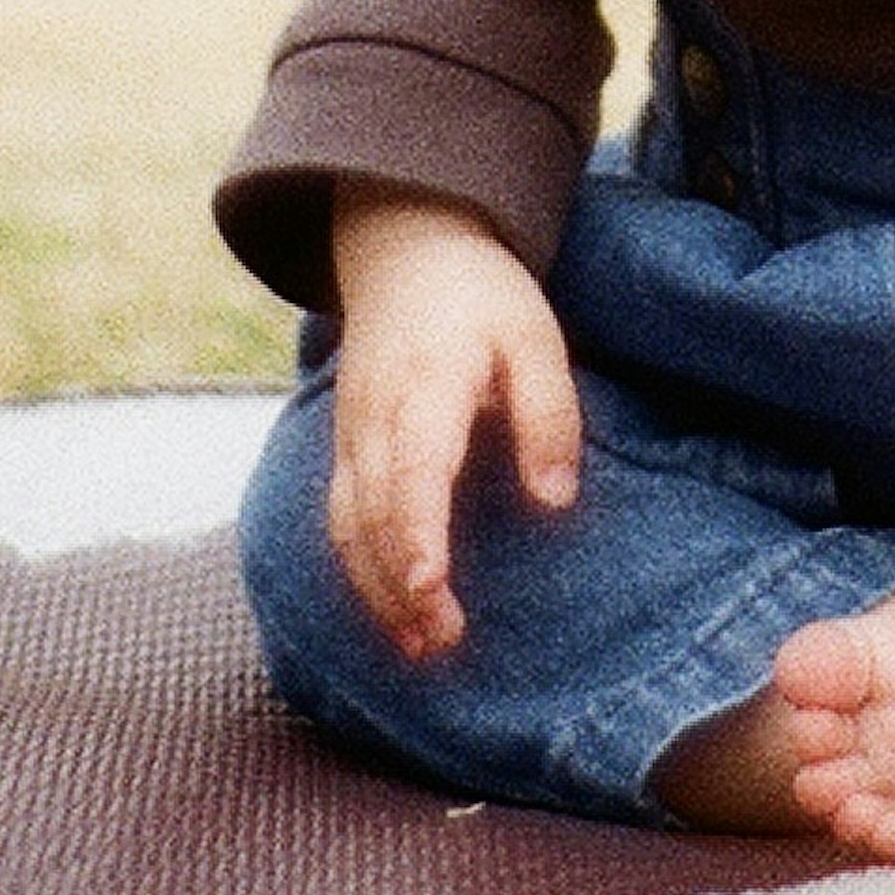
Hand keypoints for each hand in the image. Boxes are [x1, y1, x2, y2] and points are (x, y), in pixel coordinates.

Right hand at [324, 188, 582, 660]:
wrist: (406, 247)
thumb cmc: (481, 297)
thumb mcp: (534, 336)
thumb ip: (548, 414)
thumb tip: (555, 499)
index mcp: (423, 386)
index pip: (412, 471)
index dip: (417, 534)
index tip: (432, 589)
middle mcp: (373, 417)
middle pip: (371, 514)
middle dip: (400, 585)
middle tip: (442, 644)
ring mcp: (350, 432)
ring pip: (346, 524)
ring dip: (376, 590)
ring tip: (420, 646)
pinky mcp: (346, 445)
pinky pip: (339, 516)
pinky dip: (360, 568)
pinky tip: (392, 609)